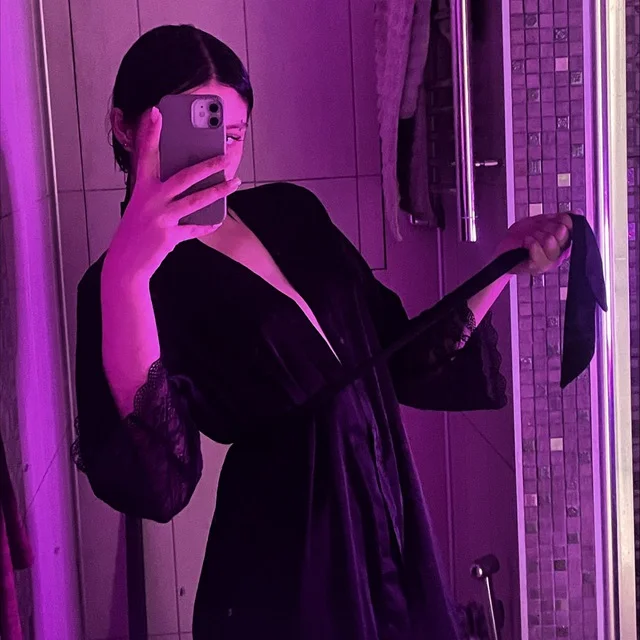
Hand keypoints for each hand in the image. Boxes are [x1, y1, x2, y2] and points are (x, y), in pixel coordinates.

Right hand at [103, 106, 240, 283]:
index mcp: (141, 188)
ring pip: (196, 200)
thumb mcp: (142, 206)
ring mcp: (160, 218)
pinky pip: (195, 228)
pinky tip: (218, 219)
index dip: (151, 132)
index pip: (147, 155)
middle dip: (208, 164)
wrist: (125, 263)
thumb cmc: (135, 232)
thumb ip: (158, 191)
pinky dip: (207, 224)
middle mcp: (150, 200)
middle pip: (184, 176)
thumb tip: (187, 180)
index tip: (156, 111)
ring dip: (219, 190)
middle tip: (226, 155)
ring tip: (235, 182)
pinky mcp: (168, 236)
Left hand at [495, 213, 572, 274]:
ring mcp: (549, 262)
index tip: (548, 220)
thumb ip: (557, 218)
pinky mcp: (537, 268)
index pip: (573, 227)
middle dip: (546, 226)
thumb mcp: (540, 222)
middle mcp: (560, 253)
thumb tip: (576, 212)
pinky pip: (539, 253)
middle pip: (562, 233)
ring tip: (530, 238)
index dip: (560, 219)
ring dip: (537, 235)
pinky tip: (526, 242)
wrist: (503, 249)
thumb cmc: (521, 237)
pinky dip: (531, 243)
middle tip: (536, 231)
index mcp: (563, 241)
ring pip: (551, 242)